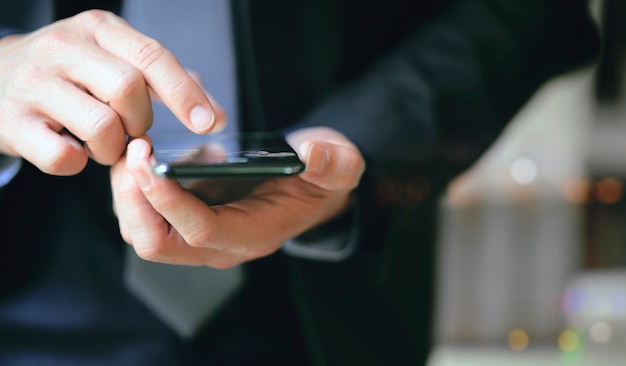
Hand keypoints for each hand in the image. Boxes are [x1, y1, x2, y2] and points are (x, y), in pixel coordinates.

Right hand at [0, 10, 221, 174]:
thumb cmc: (67, 73)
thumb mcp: (114, 60)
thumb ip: (166, 84)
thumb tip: (216, 116)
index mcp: (97, 29)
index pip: (151, 56)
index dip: (185, 94)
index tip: (209, 123)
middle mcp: (63, 49)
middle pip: (128, 89)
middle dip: (142, 121)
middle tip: (132, 130)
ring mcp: (33, 84)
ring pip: (100, 126)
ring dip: (112, 148)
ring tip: (102, 142)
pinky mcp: (12, 122)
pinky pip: (64, 157)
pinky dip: (78, 163)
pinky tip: (72, 149)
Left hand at [110, 127, 365, 267]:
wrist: (311, 190)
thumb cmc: (321, 182)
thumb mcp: (339, 169)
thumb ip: (332, 165)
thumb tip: (311, 153)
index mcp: (254, 235)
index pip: (200, 232)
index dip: (169, 201)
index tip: (148, 161)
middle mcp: (221, 245)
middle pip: (156, 242)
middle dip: (134, 199)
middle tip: (134, 150)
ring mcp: (201, 236)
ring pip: (142, 231)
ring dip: (128, 192)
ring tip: (137, 147)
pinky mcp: (188, 219)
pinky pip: (145, 214)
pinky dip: (136, 186)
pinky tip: (151, 153)